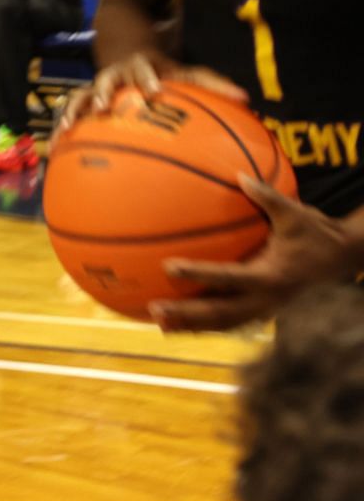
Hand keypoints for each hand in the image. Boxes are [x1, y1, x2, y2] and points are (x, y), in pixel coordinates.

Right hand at [55, 51, 246, 132]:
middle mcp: (116, 75)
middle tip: (104, 105)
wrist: (127, 49)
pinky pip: (70, 112)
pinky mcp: (85, 100)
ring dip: (75, 108)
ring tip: (69, 126)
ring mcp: (97, 86)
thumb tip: (246, 99)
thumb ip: (214, 85)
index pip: (144, 68)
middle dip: (104, 90)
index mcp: (142, 67)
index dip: (147, 78)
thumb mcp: (188, 72)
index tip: (155, 91)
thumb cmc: (163, 71)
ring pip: (81, 94)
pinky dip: (62, 126)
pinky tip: (57, 145)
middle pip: (106, 78)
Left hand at [151, 176, 353, 331]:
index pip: (228, 277)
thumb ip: (266, 196)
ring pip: (225, 324)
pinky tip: (184, 324)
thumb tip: (238, 174)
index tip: (168, 267)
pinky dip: (209, 325)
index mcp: (271, 276)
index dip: (198, 274)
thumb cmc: (317, 233)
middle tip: (155, 310)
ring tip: (161, 327)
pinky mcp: (266, 313)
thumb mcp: (295, 213)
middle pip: (221, 314)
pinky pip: (234, 323)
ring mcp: (267, 311)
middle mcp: (268, 299)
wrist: (346, 260)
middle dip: (188, 315)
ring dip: (194, 327)